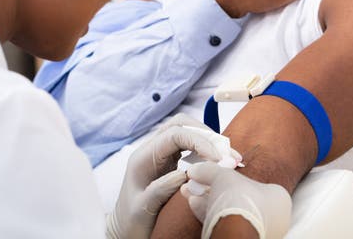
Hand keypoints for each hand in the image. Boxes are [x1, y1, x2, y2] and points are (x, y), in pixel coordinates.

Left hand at [106, 114, 241, 238]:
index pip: (174, 134)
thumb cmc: (131, 221)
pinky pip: (189, 146)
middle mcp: (151, 151)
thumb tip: (184, 173)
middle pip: (181, 125)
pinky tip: (218, 163)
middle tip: (228, 155)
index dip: (199, 141)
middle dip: (207, 135)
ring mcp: (160, 155)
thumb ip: (160, 190)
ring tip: (229, 158)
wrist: (124, 230)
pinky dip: (206, 150)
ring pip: (187, 132)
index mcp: (142, 158)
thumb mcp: (142, 209)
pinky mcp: (169, 162)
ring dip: (209, 141)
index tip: (217, 158)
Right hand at [182, 162, 292, 238]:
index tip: (215, 175)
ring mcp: (259, 230)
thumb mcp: (223, 176)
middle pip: (240, 198)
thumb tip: (196, 169)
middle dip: (216, 190)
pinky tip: (194, 205)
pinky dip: (210, 214)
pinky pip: (226, 224)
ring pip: (231, 213)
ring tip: (191, 192)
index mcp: (278, 198)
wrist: (236, 232)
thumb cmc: (240, 200)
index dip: (232, 178)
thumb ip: (210, 170)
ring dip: (209, 201)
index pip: (255, 183)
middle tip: (200, 184)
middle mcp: (274, 217)